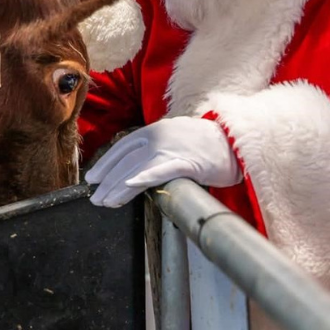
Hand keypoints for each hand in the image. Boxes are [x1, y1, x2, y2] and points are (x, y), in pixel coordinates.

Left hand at [85, 117, 241, 206]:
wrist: (236, 141)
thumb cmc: (207, 145)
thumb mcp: (177, 138)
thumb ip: (156, 148)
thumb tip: (134, 168)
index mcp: (156, 129)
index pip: (122, 146)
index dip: (106, 163)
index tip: (93, 178)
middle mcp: (160, 135)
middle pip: (126, 160)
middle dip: (107, 180)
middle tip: (95, 197)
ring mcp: (173, 148)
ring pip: (138, 168)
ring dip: (119, 186)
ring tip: (106, 201)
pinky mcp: (188, 162)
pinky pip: (162, 170)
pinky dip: (144, 177)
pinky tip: (131, 186)